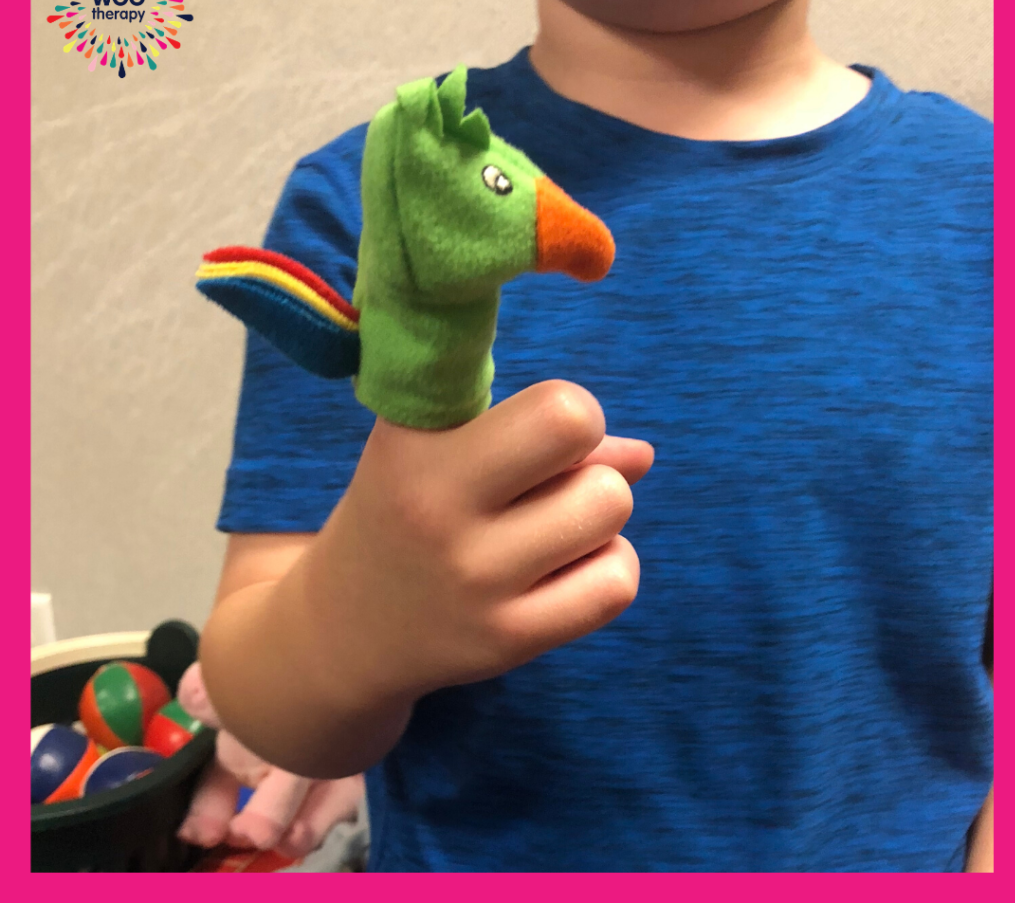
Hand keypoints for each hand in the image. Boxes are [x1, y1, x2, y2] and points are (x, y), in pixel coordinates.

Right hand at [303, 379, 653, 703]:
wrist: (346, 624)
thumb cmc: (406, 511)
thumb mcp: (437, 451)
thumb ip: (533, 434)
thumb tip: (642, 455)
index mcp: (415, 441)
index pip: (548, 399)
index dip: (566, 408)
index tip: (536, 430)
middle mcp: (436, 505)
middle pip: (576, 429)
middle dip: (586, 448)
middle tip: (553, 475)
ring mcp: (473, 580)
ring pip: (609, 507)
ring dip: (599, 511)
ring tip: (554, 525)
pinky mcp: (505, 640)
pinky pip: (615, 583)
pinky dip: (609, 566)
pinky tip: (568, 568)